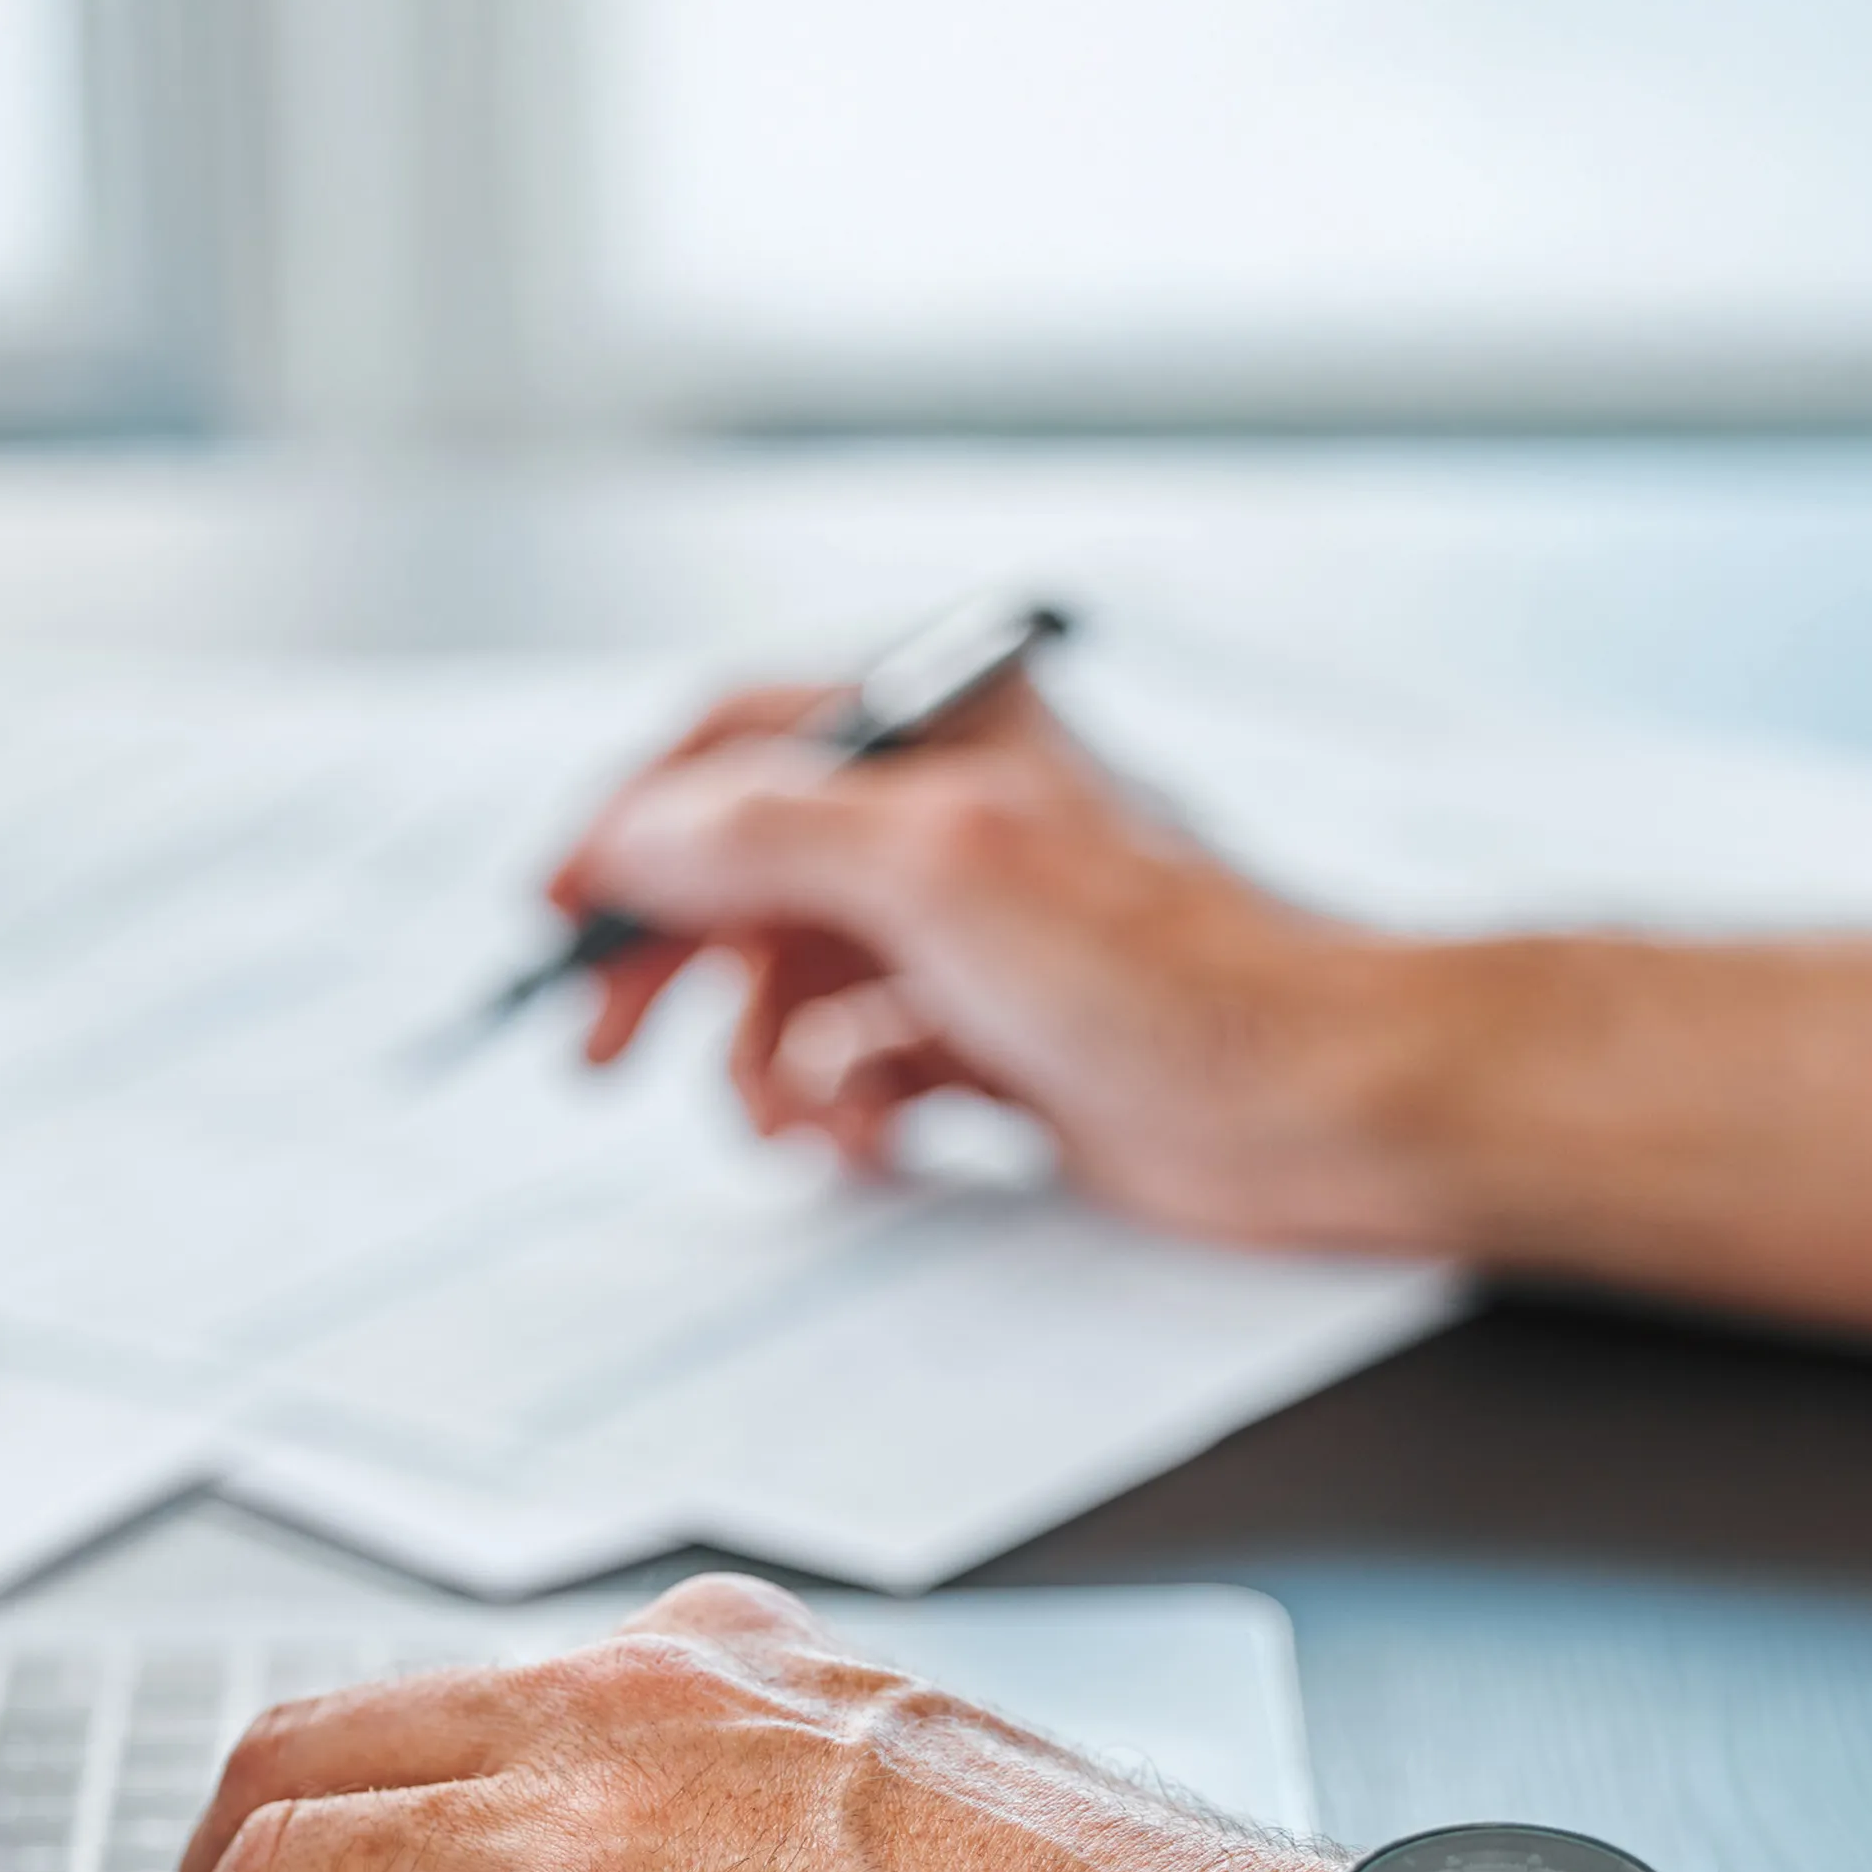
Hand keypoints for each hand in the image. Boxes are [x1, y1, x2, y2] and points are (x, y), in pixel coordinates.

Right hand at [549, 674, 1444, 1247]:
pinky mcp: (997, 1043)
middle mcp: (950, 823)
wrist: (1310, 1102)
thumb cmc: (1171, 967)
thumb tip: (633, 840)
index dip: (631, 829)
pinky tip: (869, 1139)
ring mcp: (971, 939)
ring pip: (796, 990)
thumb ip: (760, 835)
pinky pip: (862, 1071)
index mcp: (941, 732)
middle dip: (678, 969)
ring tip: (790, 1117)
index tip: (562, 913)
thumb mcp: (933, 863)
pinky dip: (843, 1110)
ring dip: (768, 1062)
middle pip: (748, 878)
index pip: (735, 747)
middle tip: (609, 1051)